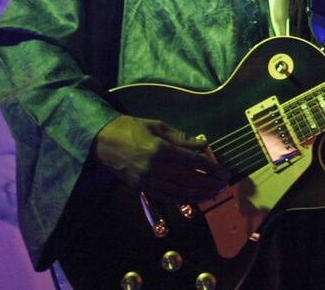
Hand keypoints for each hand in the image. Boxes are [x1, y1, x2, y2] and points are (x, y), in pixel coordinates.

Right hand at [94, 115, 228, 201]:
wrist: (101, 141)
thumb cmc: (131, 129)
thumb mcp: (158, 126)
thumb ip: (182, 138)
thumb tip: (204, 145)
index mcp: (158, 149)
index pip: (191, 161)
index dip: (210, 167)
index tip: (224, 172)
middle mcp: (153, 167)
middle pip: (187, 179)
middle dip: (208, 183)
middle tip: (223, 185)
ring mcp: (146, 180)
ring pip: (177, 192)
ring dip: (198, 194)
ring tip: (214, 194)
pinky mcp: (141, 188)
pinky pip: (166, 196)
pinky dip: (183, 198)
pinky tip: (195, 197)